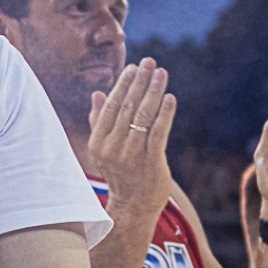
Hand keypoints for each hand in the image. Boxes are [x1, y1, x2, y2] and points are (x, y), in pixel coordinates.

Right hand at [86, 60, 175, 221]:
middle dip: (140, 82)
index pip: (111, 106)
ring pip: (143, 116)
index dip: (123, 85)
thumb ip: (99, 121)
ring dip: (154, 92)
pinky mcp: (150, 162)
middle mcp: (113, 147)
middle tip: (150, 62)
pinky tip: (170, 98)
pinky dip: (165, 114)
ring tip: (162, 73)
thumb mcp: (103, 149)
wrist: (133, 206)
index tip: (133, 67)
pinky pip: (158, 133)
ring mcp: (131, 155)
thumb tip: (97, 93)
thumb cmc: (120, 173)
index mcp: (99, 141)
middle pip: (127, 107)